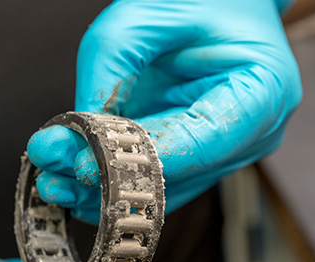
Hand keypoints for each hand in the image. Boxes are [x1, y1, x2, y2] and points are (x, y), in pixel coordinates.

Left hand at [27, 0, 301, 223]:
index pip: (200, 144)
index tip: (85, 168)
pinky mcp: (197, 154)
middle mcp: (249, 135)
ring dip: (103, 190)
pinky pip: (154, 179)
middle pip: (175, 177)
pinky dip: (114, 182)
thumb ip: (112, 64)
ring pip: (161, 189)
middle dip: (108, 181)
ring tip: (53, 182)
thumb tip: (79, 127)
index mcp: (261, 94)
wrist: (226, 2)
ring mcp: (224, 150)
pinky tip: (73, 180)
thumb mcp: (149, 11)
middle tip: (54, 179)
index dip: (139, 162)